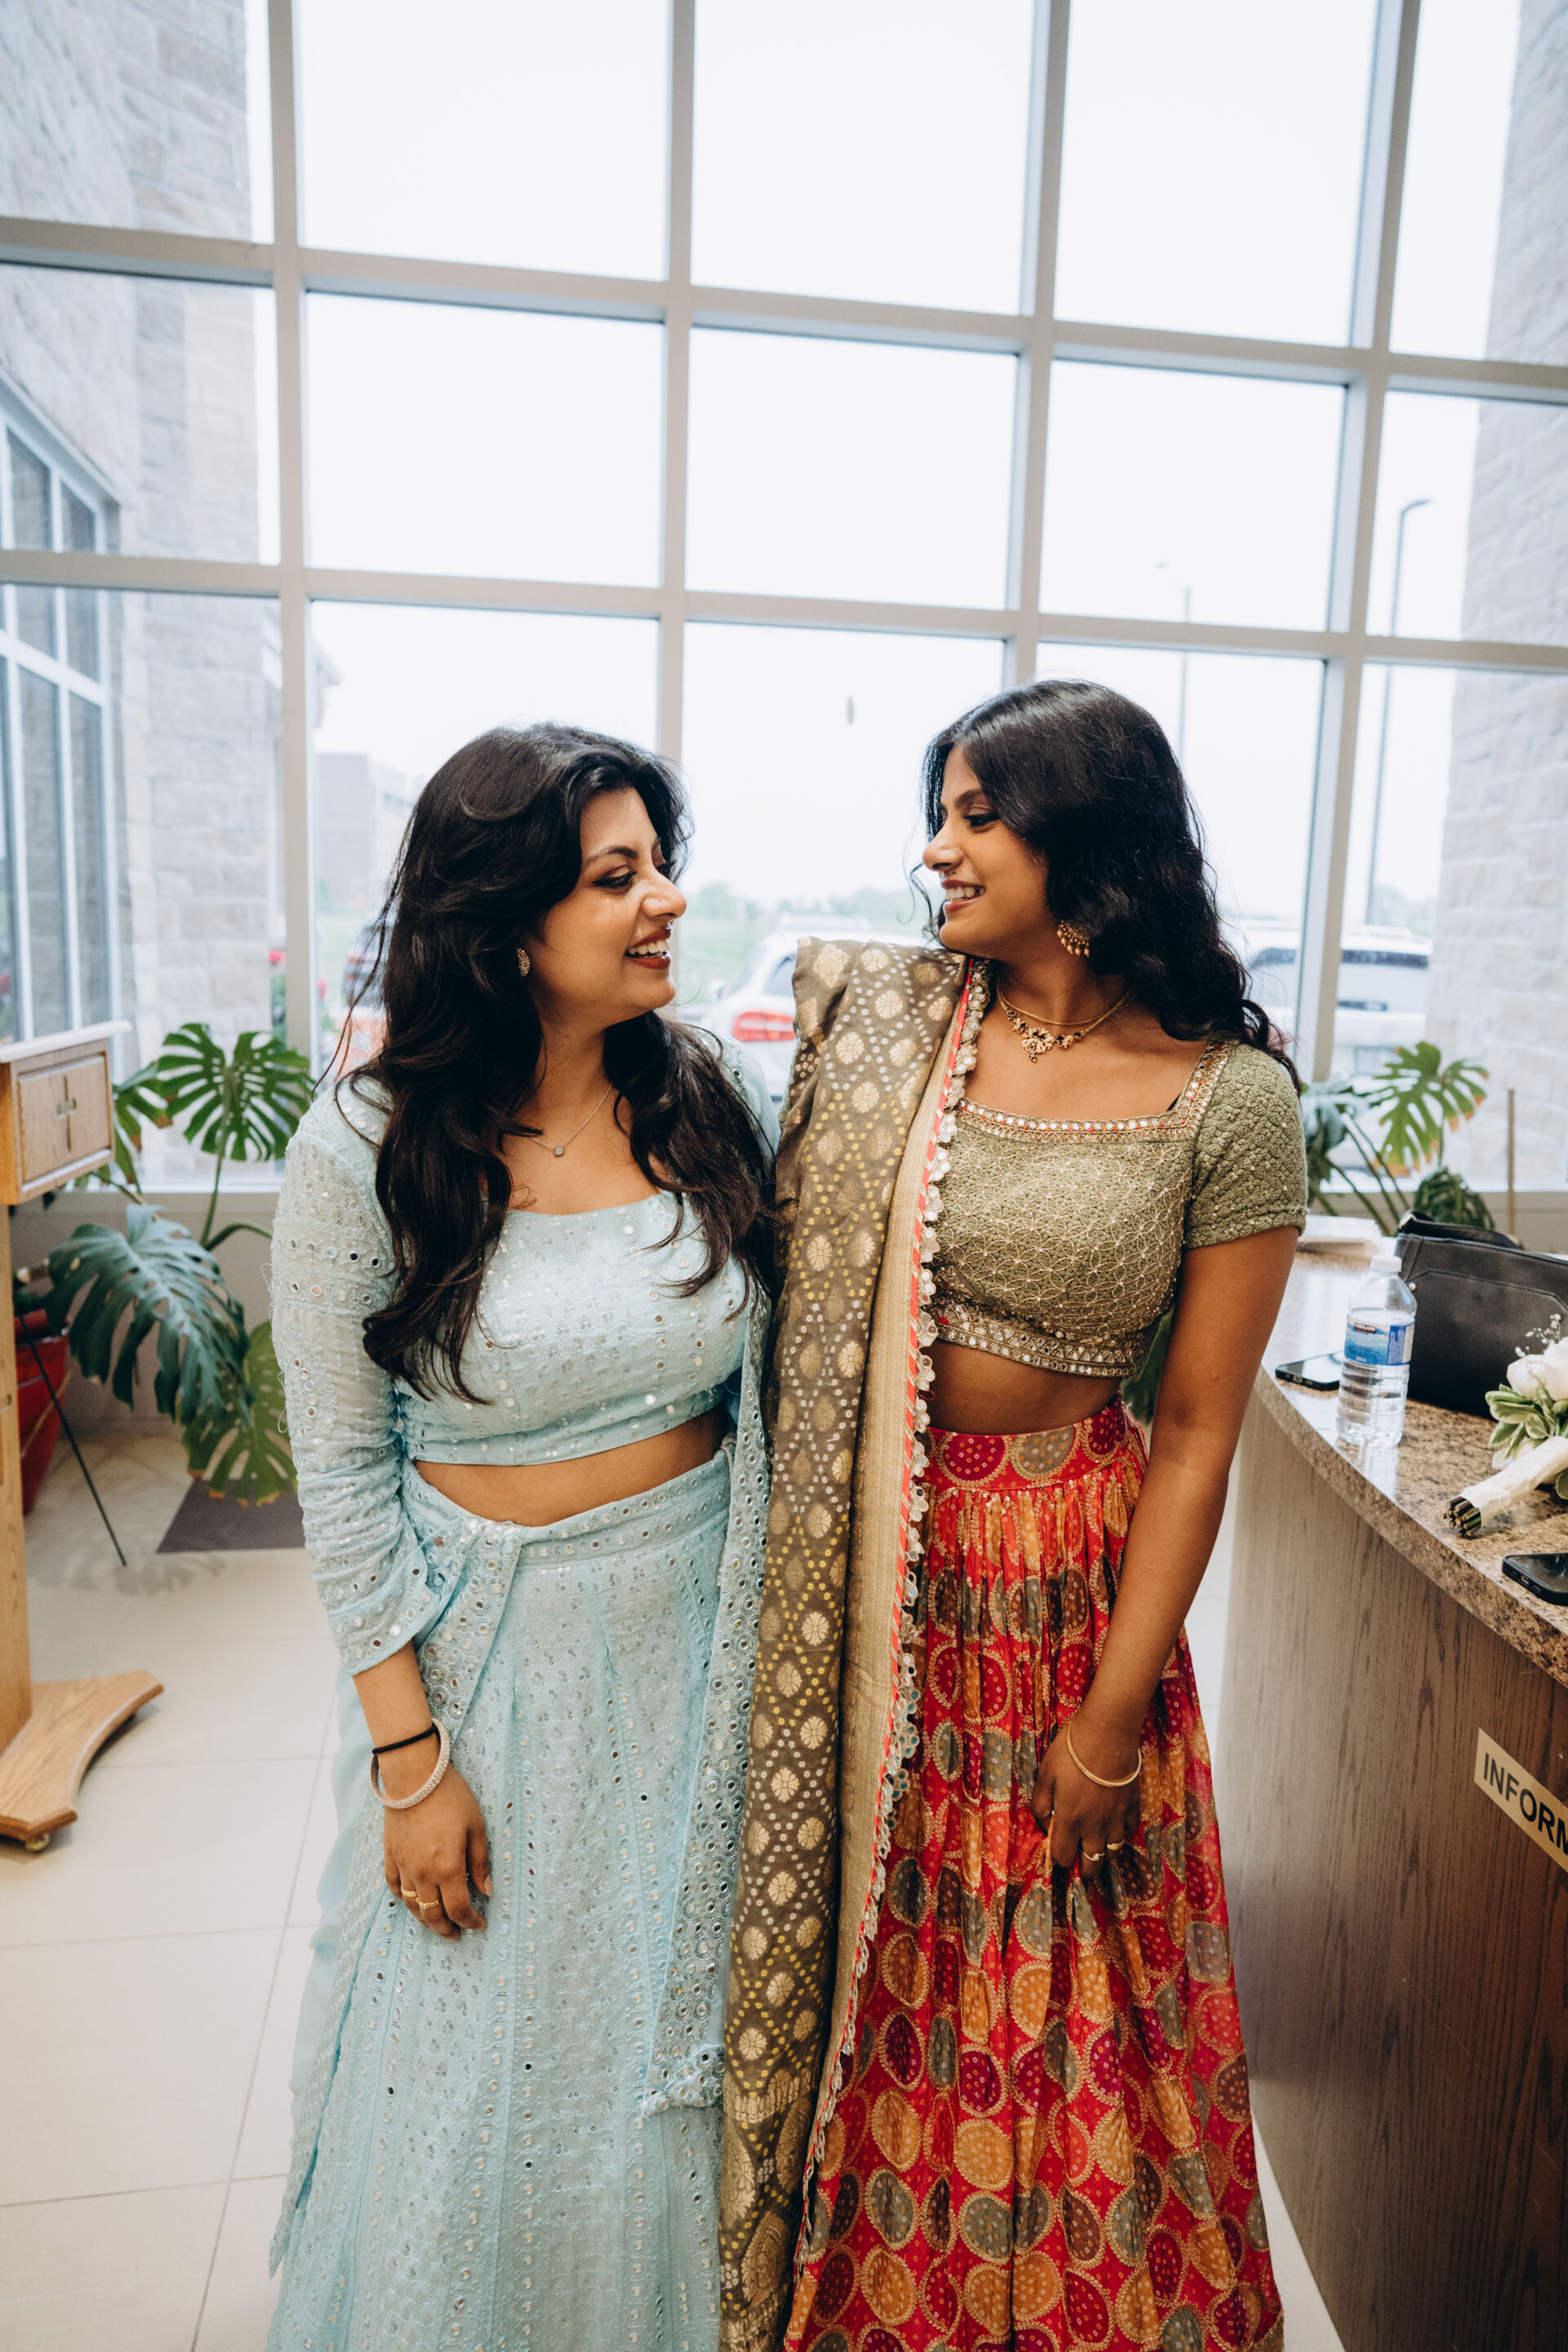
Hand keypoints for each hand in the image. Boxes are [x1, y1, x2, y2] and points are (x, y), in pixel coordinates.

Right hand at [381, 1757, 490, 1939]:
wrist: (414, 1774)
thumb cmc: (450, 1796)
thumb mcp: (476, 1826)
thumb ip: (480, 1862)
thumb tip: (487, 1890)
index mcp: (447, 1868)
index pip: (459, 1909)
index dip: (471, 1921)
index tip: (480, 1924)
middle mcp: (422, 1874)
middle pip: (433, 1915)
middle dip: (447, 1929)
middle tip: (457, 1934)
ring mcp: (403, 1866)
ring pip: (412, 1906)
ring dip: (425, 1920)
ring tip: (437, 1924)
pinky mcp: (389, 1855)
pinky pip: (394, 1886)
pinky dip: (403, 1898)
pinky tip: (412, 1900)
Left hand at [1030, 1716, 1141, 1887]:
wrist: (1107, 1732)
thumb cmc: (1070, 1751)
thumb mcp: (1044, 1774)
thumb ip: (1040, 1805)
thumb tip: (1044, 1824)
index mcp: (1070, 1820)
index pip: (1063, 1858)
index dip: (1058, 1857)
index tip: (1057, 1847)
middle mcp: (1095, 1827)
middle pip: (1092, 1865)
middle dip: (1083, 1868)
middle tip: (1078, 1856)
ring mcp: (1116, 1819)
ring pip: (1112, 1852)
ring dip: (1102, 1850)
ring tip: (1095, 1840)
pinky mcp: (1133, 1806)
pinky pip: (1128, 1830)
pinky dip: (1120, 1830)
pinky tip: (1113, 1819)